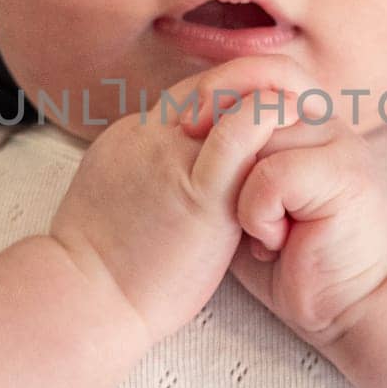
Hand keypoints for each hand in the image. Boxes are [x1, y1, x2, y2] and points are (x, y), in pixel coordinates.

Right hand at [47, 59, 318, 349]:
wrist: (86, 301)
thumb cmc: (103, 271)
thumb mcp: (120, 202)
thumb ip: (151, 177)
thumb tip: (180, 181)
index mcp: (132, 137)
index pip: (191, 98)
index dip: (230, 105)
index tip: (258, 129)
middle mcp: (151, 134)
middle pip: (213, 86)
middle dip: (258, 94)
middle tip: (294, 118)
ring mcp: (173, 154)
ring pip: (232, 94)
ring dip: (272, 103)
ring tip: (301, 130)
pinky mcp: (200, 188)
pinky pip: (244, 131)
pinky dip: (273, 122)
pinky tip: (294, 144)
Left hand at [175, 60, 386, 356]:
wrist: (342, 308)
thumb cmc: (286, 258)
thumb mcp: (246, 197)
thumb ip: (228, 155)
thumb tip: (177, 120)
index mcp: (304, 118)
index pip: (255, 72)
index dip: (213, 92)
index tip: (186, 130)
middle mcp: (326, 120)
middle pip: (250, 102)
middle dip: (222, 150)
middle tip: (222, 206)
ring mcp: (341, 143)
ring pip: (256, 138)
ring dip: (240, 193)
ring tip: (257, 232)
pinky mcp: (346, 175)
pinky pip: (273, 174)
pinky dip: (259, 214)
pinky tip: (273, 244)